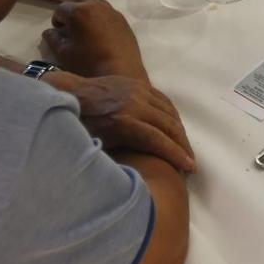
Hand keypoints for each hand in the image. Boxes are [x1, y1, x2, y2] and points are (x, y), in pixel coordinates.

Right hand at [42, 0, 147, 80]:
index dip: (57, 20)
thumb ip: (52, 39)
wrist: (121, 72)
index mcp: (78, 11)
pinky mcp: (123, 20)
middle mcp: (96, 5)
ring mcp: (112, 11)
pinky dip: (100, 17)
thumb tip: (49, 31)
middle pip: (78, 0)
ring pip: (94, 3)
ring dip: (86, 11)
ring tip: (86, 30)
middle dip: (71, 11)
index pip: (61, 8)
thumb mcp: (63, 53)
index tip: (59, 33)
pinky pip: (107, 12)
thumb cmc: (88, 64)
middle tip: (70, 29)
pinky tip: (100, 34)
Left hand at [46, 73, 195, 172]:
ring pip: (169, 112)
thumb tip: (133, 178)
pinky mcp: (138, 84)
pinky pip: (163, 100)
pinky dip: (172, 115)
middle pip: (169, 126)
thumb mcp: (97, 145)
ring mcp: (138, 91)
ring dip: (180, 131)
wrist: (72, 93)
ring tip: (185, 147)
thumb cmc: (81, 126)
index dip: (176, 155)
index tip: (190, 168)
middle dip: (183, 145)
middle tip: (192, 162)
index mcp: (123, 121)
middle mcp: (135, 104)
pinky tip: (175, 127)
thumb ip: (118, 156)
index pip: (158, 140)